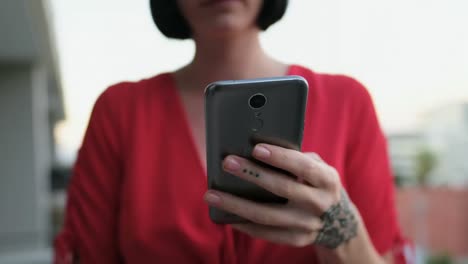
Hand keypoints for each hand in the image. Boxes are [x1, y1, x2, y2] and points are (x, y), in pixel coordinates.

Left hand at [203, 143, 357, 248]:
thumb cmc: (316, 183)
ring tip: (212, 195)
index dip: (280, 157)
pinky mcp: (296, 239)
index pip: (303, 166)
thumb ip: (295, 158)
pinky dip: (243, 224)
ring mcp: (307, 224)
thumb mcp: (316, 167)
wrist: (338, 221)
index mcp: (327, 180)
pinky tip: (225, 215)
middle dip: (252, 174)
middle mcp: (319, 203)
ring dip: (237, 205)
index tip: (256, 148)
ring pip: (267, 216)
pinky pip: (265, 233)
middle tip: (227, 163)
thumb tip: (256, 148)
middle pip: (282, 188)